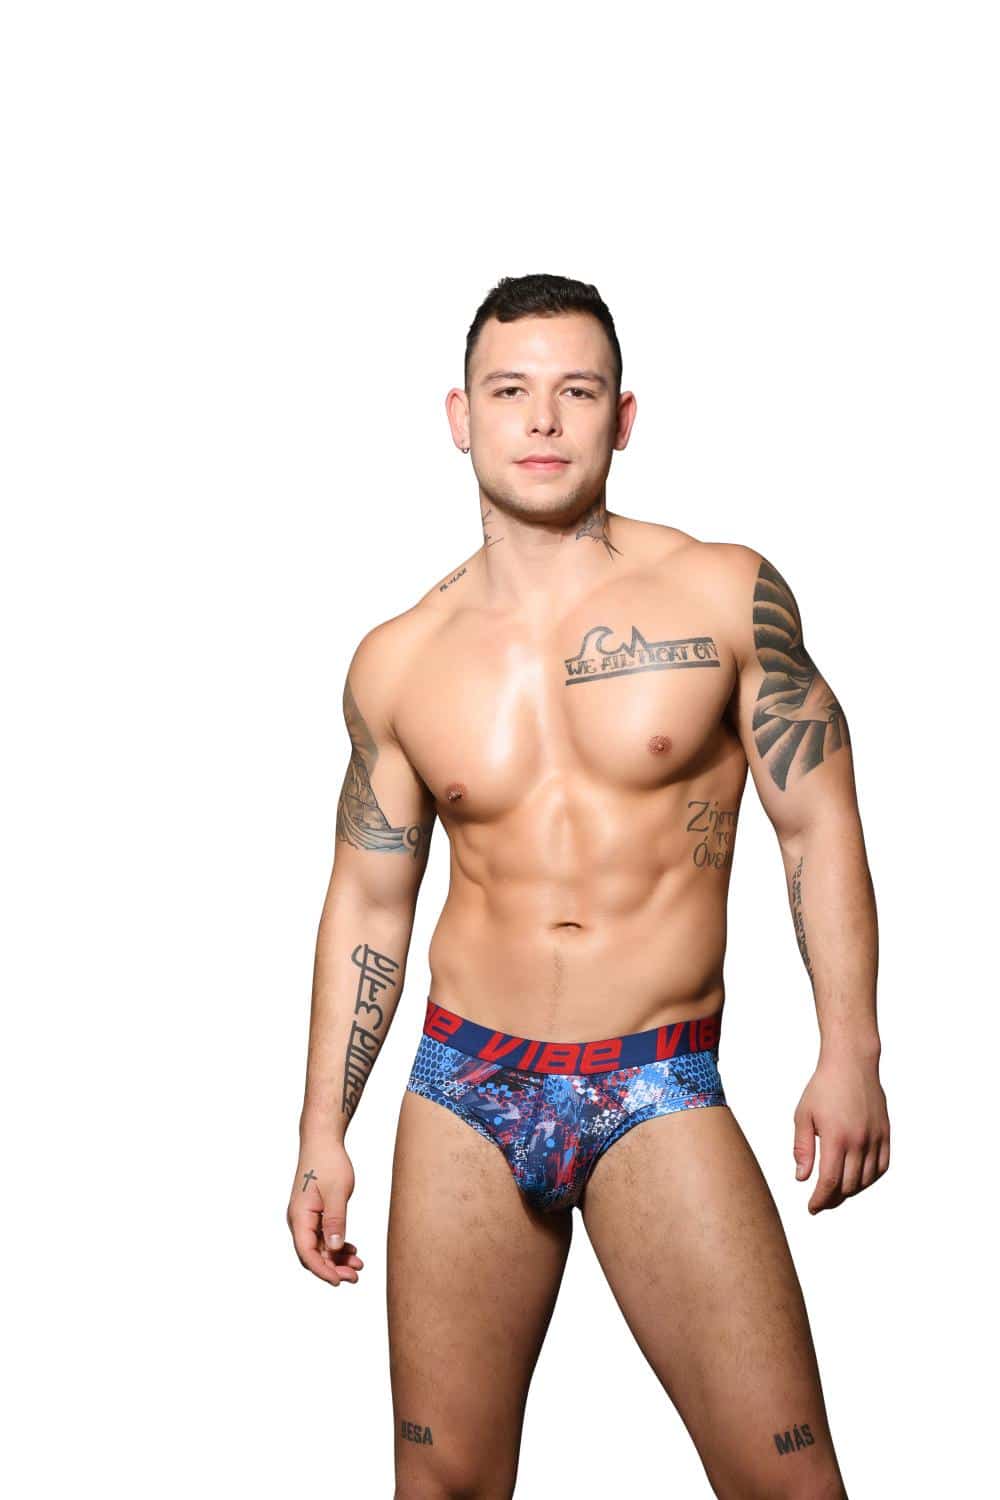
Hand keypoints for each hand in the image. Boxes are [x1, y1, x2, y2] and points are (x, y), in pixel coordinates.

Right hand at [287, 1138, 365, 1285]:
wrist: (322, 1140)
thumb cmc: (328, 1162)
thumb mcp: (337, 1192)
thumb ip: (335, 1221)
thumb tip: (334, 1249)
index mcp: (299, 1217)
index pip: (307, 1253)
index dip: (323, 1270)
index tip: (339, 1281)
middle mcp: (299, 1220)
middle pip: (313, 1254)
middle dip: (332, 1268)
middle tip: (355, 1276)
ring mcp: (306, 1217)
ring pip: (319, 1247)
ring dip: (336, 1258)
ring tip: (358, 1266)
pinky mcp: (314, 1213)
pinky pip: (323, 1236)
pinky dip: (336, 1245)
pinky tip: (351, 1249)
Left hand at [792, 1050, 889, 1213]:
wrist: (851, 1063)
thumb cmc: (823, 1087)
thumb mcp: (803, 1115)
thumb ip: (803, 1149)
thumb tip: (802, 1179)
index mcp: (836, 1138)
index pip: (830, 1182)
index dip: (820, 1200)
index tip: (812, 1208)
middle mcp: (859, 1141)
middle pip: (849, 1186)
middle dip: (833, 1199)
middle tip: (821, 1201)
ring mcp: (875, 1138)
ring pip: (866, 1180)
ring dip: (851, 1191)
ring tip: (836, 1191)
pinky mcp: (885, 1134)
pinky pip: (882, 1167)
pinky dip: (870, 1179)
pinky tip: (858, 1180)